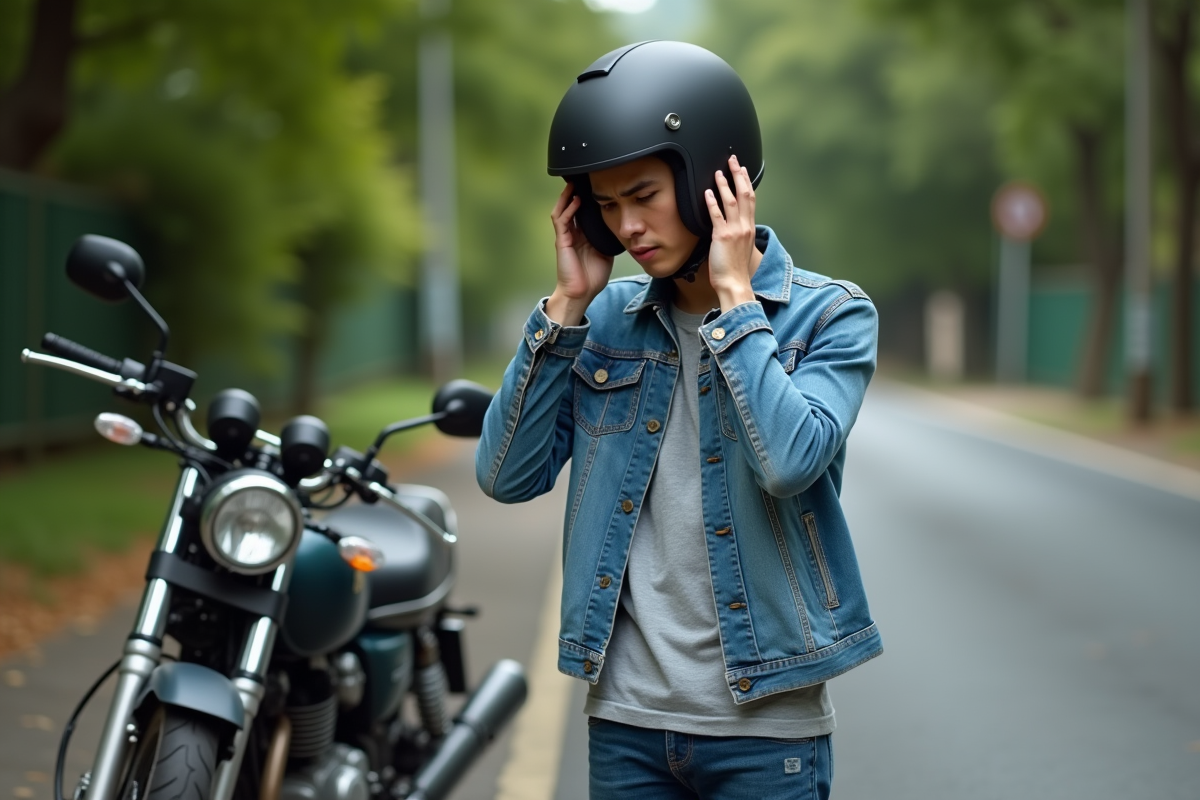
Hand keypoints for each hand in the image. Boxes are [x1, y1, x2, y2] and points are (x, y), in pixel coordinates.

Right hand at [546, 182, 612, 325]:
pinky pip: (562, 221)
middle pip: (571, 208)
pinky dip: (567, 209)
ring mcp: (565, 237)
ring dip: (567, 196)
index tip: (596, 188)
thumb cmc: (592, 277)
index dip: (588, 201)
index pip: (583, 213)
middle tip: (583, 179)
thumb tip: (622, 228)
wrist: (581, 293)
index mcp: (582, 236)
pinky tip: (575, 200)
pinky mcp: (561, 241)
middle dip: (575, 193)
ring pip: (563, 210)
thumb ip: (609, 239)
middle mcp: (572, 234)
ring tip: (574, 184)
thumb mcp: (606, 253)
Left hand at [704, 155, 758, 311]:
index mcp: (749, 228)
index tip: (743, 170)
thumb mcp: (740, 248)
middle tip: (733, 160)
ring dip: (725, 184)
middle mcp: (744, 227)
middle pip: (744, 194)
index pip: (751, 200)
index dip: (746, 182)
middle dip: (738, 175)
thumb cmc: (735, 271)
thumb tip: (730, 227)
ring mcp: (734, 231)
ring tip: (719, 172)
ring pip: (732, 201)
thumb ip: (737, 234)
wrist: (735, 284)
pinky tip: (707, 192)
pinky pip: (717, 216)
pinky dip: (712, 203)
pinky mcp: (722, 237)